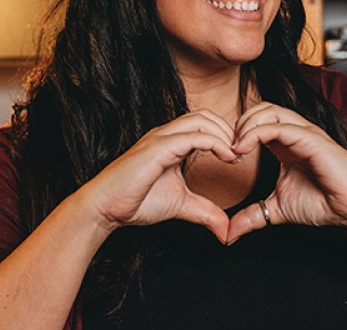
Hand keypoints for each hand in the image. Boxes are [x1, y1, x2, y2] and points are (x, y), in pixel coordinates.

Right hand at [82, 110, 238, 240]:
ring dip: (224, 134)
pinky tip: (227, 157)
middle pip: (205, 115)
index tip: (238, 156)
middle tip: (241, 153)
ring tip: (235, 155)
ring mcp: (160, 138)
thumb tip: (226, 230)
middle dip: (228, 130)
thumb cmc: (136, 201)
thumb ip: (205, 211)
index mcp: (170, 141)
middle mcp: (165, 134)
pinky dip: (214, 143)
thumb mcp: (181, 205)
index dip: (224, 134)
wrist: (105, 208)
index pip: (203, 123)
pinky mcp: (157, 148)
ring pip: (200, 120)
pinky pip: (192, 137)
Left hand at [227, 102, 346, 243]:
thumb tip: (229, 234)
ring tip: (235, 148)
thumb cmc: (324, 202)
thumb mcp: (277, 209)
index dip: (237, 132)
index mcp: (285, 142)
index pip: (257, 120)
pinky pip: (280, 126)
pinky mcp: (311, 139)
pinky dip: (256, 133)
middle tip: (226, 149)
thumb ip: (253, 216)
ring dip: (245, 125)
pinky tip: (243, 149)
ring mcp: (304, 133)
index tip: (225, 156)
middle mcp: (294, 132)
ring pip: (268, 111)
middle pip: (260, 109)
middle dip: (238, 124)